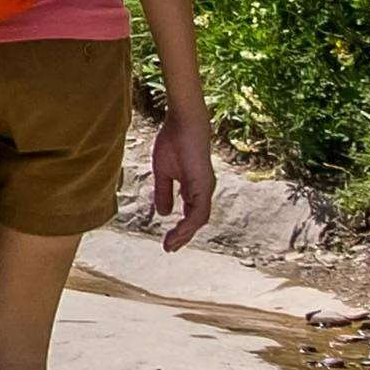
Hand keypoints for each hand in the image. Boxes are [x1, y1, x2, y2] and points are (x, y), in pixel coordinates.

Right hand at [147, 103, 217, 251]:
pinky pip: (199, 210)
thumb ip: (164, 192)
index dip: (180, 229)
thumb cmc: (174, 140)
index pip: (190, 215)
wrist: (183, 122)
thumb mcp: (163, 171)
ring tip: (171, 244)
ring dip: (185, 234)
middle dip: (182, 236)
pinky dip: (190, 223)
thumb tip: (164, 213)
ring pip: (199, 219)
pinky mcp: (204, 183)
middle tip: (169, 248)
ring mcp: (205, 187)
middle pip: (197, 221)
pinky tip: (179, 230)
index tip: (167, 241)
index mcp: (195, 188)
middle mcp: (203, 190)